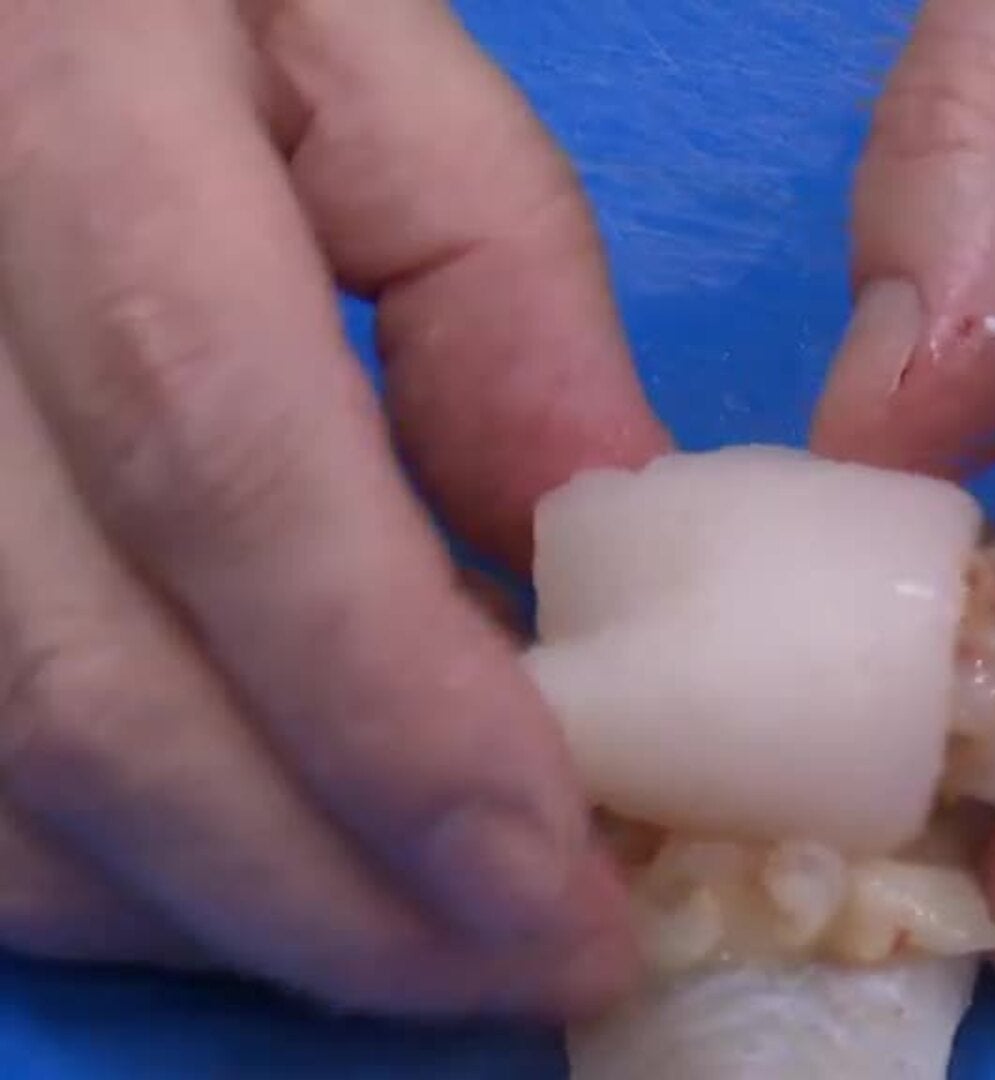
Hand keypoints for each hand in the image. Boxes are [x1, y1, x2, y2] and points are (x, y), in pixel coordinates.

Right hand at [0, 2, 670, 1015]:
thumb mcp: (351, 38)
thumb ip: (484, 276)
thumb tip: (582, 539)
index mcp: (56, 116)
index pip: (227, 467)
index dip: (397, 717)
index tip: (561, 883)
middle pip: (80, 678)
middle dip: (324, 886)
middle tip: (524, 967)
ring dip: (217, 907)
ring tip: (422, 947)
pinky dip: (98, 861)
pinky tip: (257, 875)